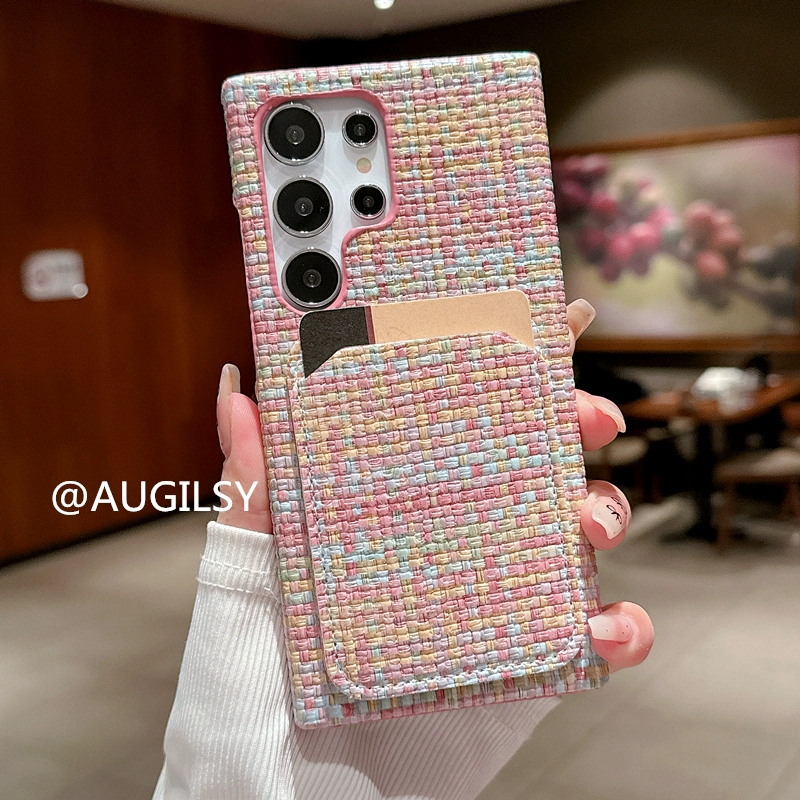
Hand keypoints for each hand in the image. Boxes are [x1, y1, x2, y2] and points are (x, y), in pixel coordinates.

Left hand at [216, 299, 652, 671]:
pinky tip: (599, 627)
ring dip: (605, 509)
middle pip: (543, 454)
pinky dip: (620, 625)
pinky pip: (601, 632)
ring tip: (585, 523)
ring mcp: (507, 585)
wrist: (295, 764)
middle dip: (580, 420)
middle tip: (589, 417)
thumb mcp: (253, 560)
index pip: (471, 412)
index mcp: (414, 491)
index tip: (552, 321)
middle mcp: (468, 528)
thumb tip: (237, 390)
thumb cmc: (271, 657)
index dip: (516, 363)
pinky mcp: (535, 651)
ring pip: (582, 528)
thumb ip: (253, 482)